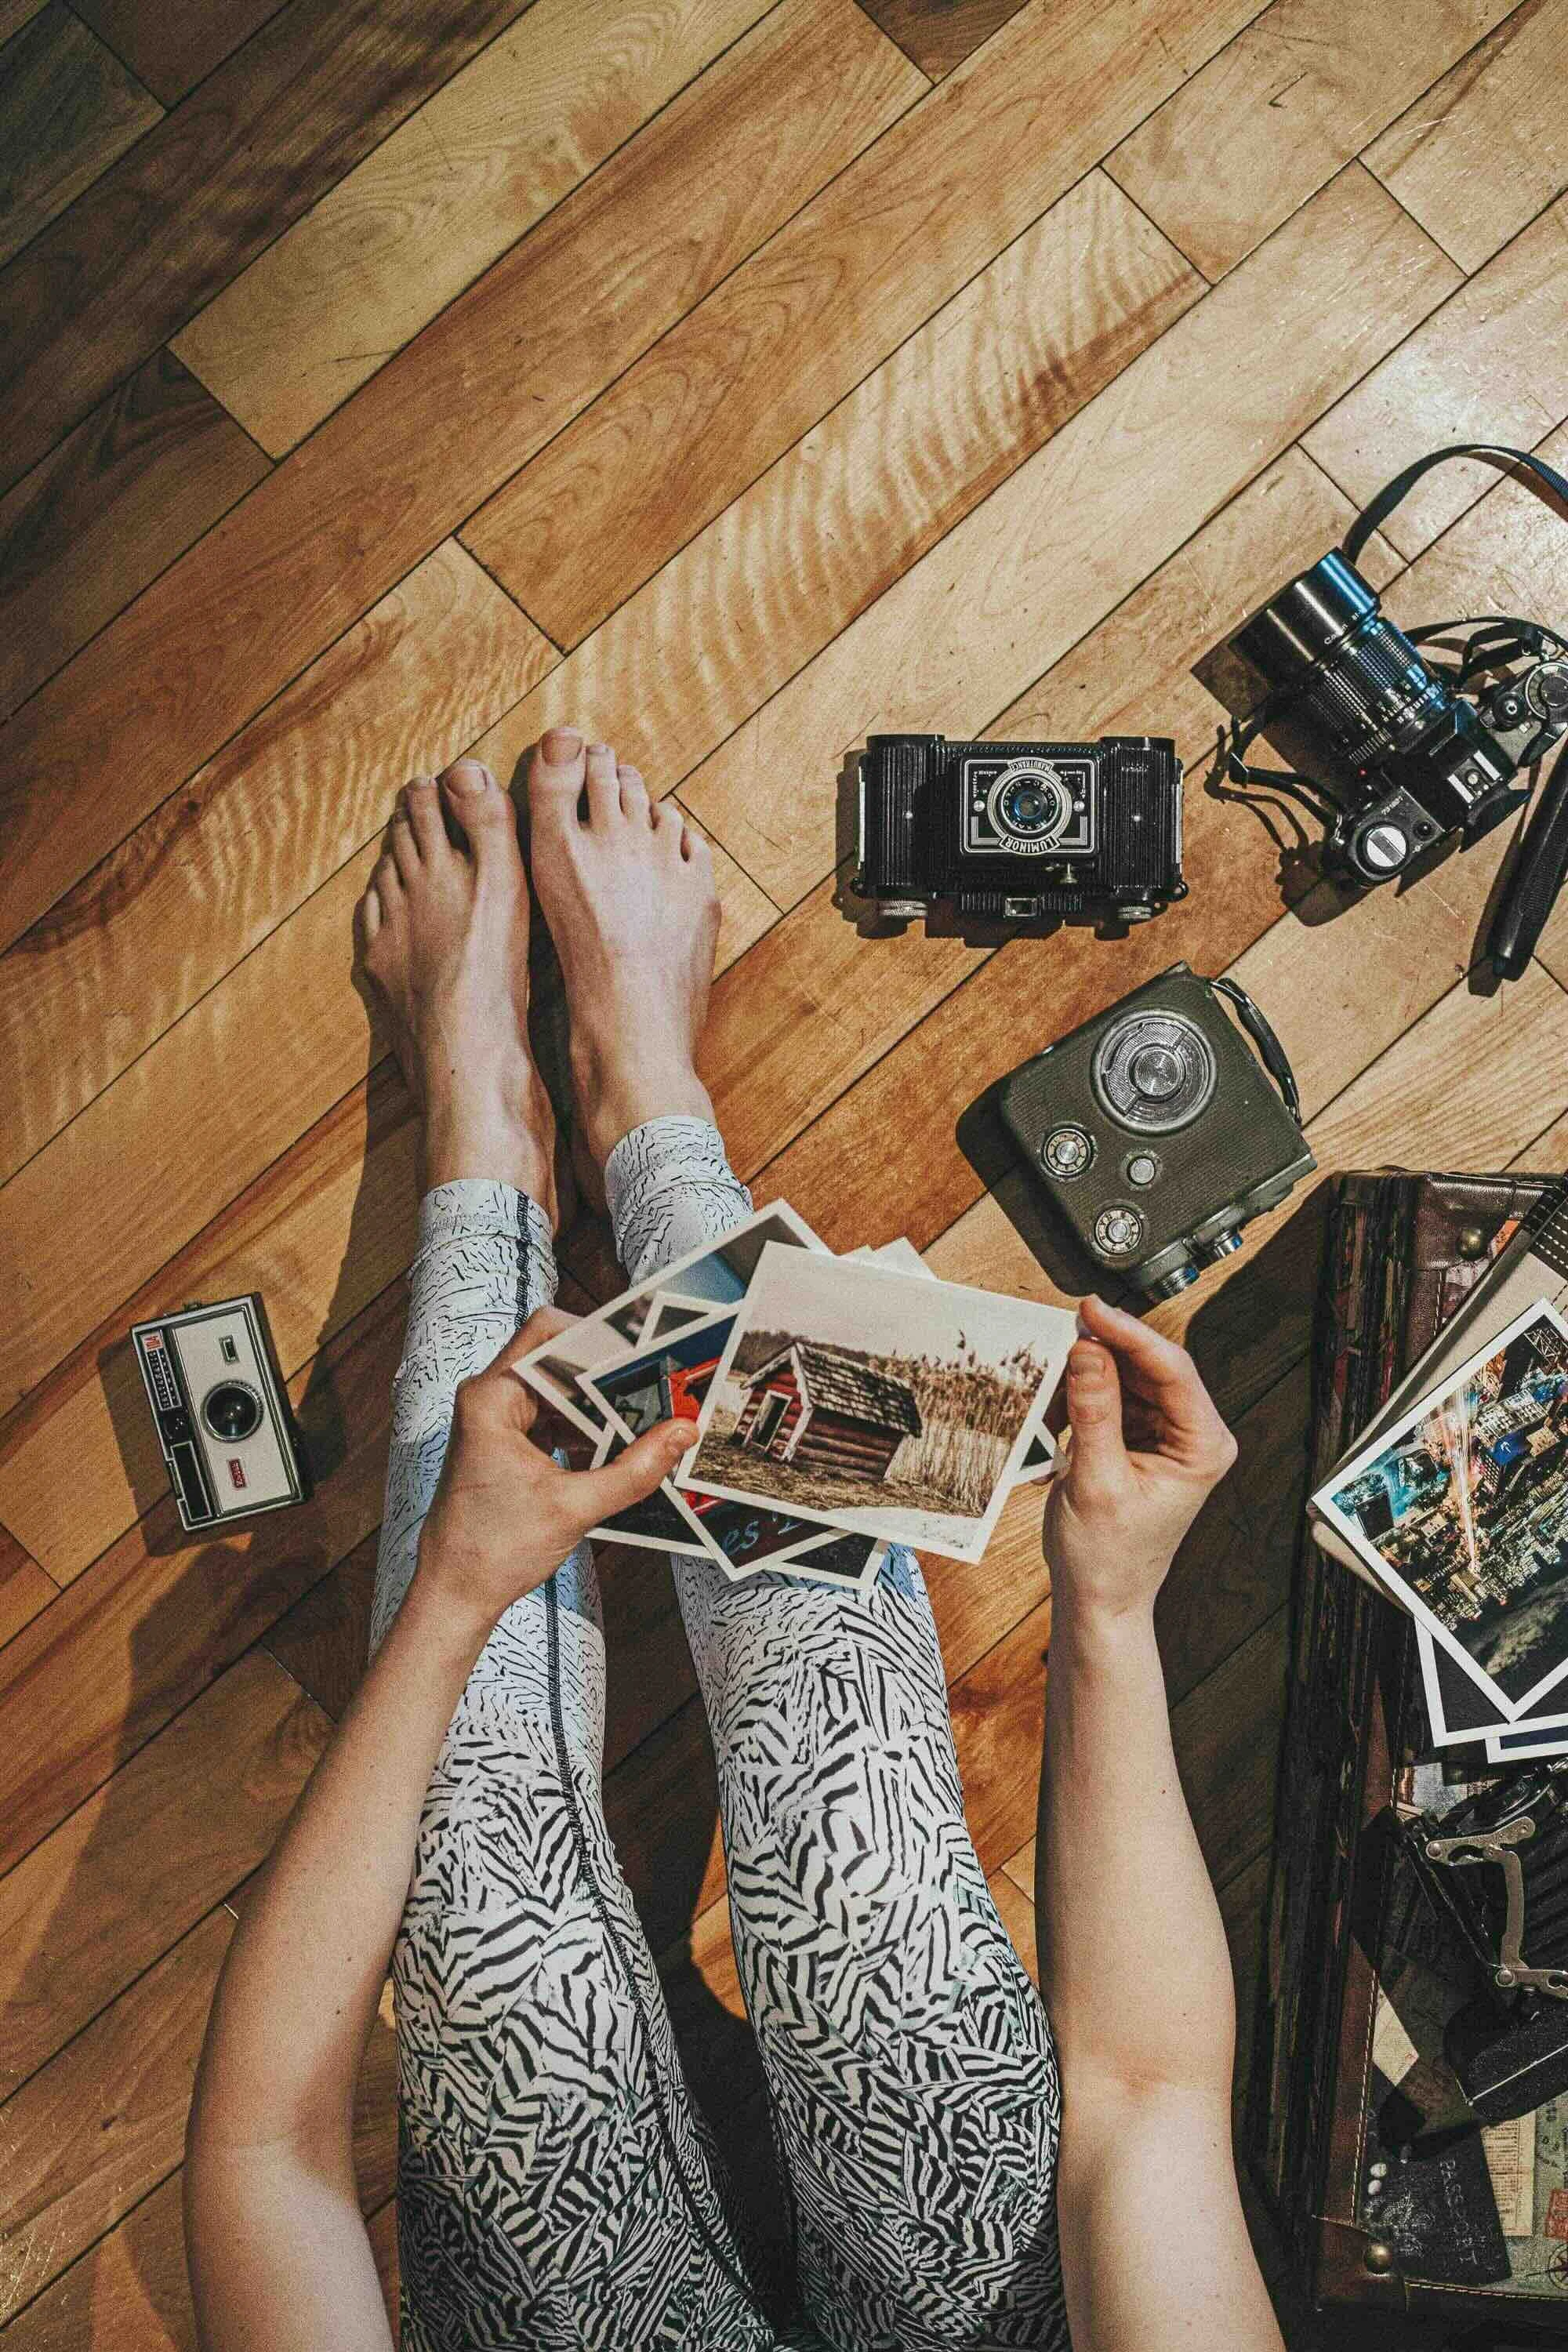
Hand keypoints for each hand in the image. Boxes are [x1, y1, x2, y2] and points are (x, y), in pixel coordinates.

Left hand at [415, 1306, 690, 1631]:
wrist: (454, 1595)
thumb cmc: (494, 1551)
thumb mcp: (575, 1507)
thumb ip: (635, 1470)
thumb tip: (683, 1434)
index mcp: (491, 1400)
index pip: (547, 1334)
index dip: (596, 1334)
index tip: (640, 1346)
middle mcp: (488, 1399)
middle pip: (557, 1361)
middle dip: (607, 1373)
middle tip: (655, 1383)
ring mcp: (495, 1421)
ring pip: (558, 1390)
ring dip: (599, 1404)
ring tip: (645, 1416)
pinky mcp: (504, 1443)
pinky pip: (552, 1418)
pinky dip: (584, 1428)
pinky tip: (618, 1447)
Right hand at [1044, 1294, 1237, 1620]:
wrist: (1100, 1599)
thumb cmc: (1110, 1559)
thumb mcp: (1097, 1482)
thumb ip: (1094, 1412)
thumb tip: (1087, 1350)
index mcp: (1203, 1445)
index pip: (1172, 1370)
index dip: (1130, 1334)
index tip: (1091, 1311)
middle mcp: (1191, 1434)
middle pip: (1148, 1366)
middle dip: (1101, 1353)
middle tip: (1059, 1336)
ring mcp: (1164, 1434)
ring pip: (1123, 1378)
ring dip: (1083, 1379)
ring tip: (1049, 1395)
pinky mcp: (1136, 1438)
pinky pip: (1106, 1399)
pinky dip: (1076, 1401)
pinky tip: (1053, 1417)